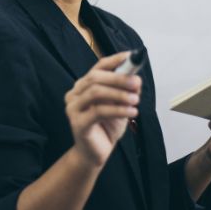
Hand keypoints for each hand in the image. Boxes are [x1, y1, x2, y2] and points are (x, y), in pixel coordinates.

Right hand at [64, 52, 140, 167]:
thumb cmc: (106, 127)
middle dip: (119, 78)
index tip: (132, 57)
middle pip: (95, 78)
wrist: (94, 154)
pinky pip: (98, 111)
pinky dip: (118, 109)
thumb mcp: (119, 105)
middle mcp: (74, 94)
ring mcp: (73, 108)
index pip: (98, 67)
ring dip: (119, 94)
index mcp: (83, 86)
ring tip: (136, 100)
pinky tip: (132, 112)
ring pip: (96, 92)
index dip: (115, 60)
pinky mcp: (77, 123)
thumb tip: (136, 78)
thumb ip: (125, 91)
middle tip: (137, 83)